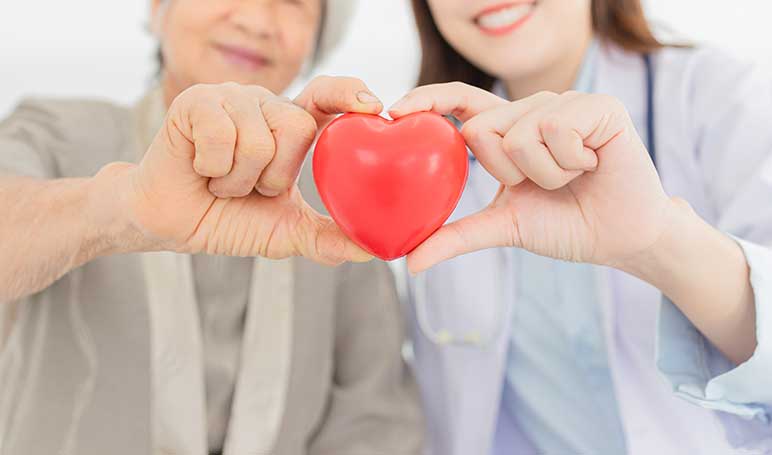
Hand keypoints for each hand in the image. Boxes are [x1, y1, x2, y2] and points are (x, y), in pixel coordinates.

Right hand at [114, 76, 382, 264]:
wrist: (170, 224)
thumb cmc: (228, 219)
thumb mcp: (285, 233)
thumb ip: (326, 238)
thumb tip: (371, 250)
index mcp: (290, 126)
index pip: (327, 97)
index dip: (349, 94)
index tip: (374, 107)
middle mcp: (265, 104)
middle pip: (296, 128)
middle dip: (273, 176)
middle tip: (249, 188)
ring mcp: (230, 98)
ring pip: (257, 139)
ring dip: (238, 179)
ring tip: (221, 181)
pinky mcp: (195, 101)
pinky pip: (220, 136)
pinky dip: (212, 168)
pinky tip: (200, 169)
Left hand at [389, 83, 677, 272]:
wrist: (619, 238)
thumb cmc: (565, 225)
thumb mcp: (503, 227)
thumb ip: (456, 236)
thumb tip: (408, 263)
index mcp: (507, 130)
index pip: (459, 101)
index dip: (426, 98)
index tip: (393, 113)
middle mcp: (531, 109)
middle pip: (481, 127)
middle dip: (508, 173)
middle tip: (544, 185)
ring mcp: (565, 103)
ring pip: (521, 133)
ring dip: (544, 174)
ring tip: (572, 177)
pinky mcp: (598, 106)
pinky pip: (557, 128)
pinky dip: (571, 161)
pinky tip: (592, 165)